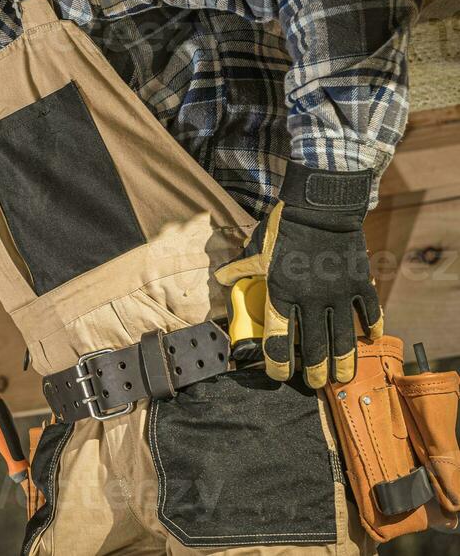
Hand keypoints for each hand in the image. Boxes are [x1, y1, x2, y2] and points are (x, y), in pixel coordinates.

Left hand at [214, 163, 382, 387]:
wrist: (320, 206)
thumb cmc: (284, 227)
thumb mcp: (258, 249)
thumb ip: (241, 269)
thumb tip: (220, 278)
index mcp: (281, 293)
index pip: (278, 339)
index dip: (278, 363)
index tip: (279, 375)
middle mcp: (310, 300)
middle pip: (314, 348)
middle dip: (315, 372)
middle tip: (316, 384)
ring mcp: (338, 293)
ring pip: (343, 339)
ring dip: (343, 362)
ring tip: (342, 378)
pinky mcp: (360, 284)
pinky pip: (369, 313)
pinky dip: (372, 328)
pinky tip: (372, 340)